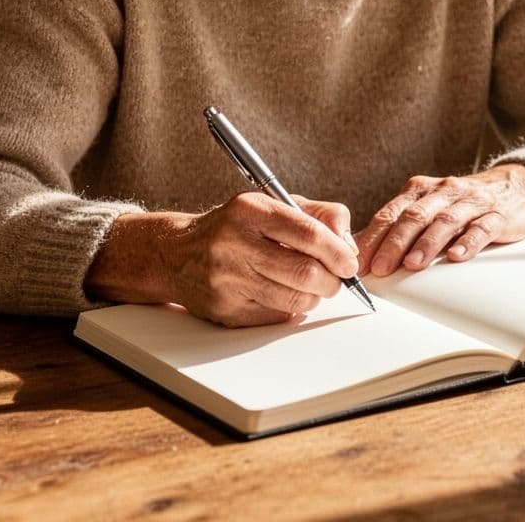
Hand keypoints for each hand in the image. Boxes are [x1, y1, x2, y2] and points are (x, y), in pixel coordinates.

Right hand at [88, 193, 359, 326]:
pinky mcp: (224, 309)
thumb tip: (348, 246)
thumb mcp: (274, 205)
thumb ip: (319, 215)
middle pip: (305, 272)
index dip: (338, 253)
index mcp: (250, 210)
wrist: (175, 254)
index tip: (349, 263)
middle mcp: (234, 243)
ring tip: (310, 287)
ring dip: (314, 297)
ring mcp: (226, 280)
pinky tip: (283, 295)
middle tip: (335, 280)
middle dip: (331, 281)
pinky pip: (276, 318)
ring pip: (294, 300)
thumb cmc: (236, 227)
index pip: (309, 234)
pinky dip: (290, 310)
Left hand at [355, 164, 524, 276]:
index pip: (391, 213)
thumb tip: (361, 250)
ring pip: (445, 221)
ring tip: (413, 264)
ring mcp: (471, 202)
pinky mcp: (497, 215)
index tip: (360, 262)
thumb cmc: (462, 204)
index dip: (374, 237)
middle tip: (380, 268)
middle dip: (395, 243)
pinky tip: (456, 257)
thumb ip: (398, 225)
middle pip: (415, 217)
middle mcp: (444, 191)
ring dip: (427, 244)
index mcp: (422, 190)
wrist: (514, 188)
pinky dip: (468, 242)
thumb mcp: (428, 207)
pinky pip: (481, 228)